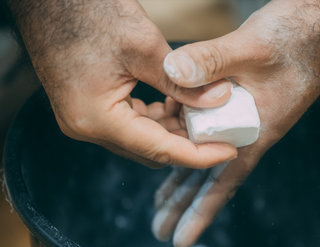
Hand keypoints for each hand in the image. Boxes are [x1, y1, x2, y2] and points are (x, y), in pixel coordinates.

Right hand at [9, 0, 236, 167]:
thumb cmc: (89, 13)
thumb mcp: (145, 48)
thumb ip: (183, 82)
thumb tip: (220, 99)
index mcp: (98, 119)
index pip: (160, 150)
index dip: (199, 155)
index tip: (229, 152)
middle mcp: (88, 127)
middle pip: (150, 150)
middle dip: (188, 143)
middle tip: (219, 130)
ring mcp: (85, 119)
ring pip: (142, 139)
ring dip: (172, 130)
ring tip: (201, 112)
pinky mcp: (88, 108)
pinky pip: (130, 125)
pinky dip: (155, 119)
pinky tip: (175, 102)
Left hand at [152, 0, 319, 246]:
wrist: (319, 27)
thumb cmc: (294, 40)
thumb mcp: (252, 48)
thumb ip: (212, 60)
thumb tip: (172, 72)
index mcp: (253, 131)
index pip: (223, 182)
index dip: (200, 212)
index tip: (179, 241)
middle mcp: (246, 131)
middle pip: (211, 176)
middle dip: (184, 203)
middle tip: (160, 229)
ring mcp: (242, 117)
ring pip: (207, 155)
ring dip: (184, 179)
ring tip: (163, 202)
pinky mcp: (238, 101)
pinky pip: (208, 130)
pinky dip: (189, 142)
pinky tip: (178, 145)